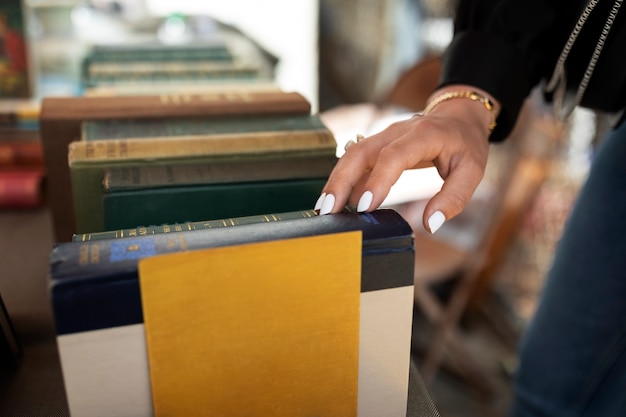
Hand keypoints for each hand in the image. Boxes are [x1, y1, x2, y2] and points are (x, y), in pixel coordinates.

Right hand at [316, 86, 495, 232]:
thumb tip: (430, 224)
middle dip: (341, 181)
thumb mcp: (472, 171)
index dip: (377, 180)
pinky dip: (342, 181)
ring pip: (351, 155)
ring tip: (323, 210)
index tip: (364, 206)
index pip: (393, 156)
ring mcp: (382, 136)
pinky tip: (334, 203)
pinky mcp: (376, 146)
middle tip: (328, 211)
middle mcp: (397, 132)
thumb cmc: (465, 145)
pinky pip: (354, 161)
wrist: (456, 117)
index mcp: (423, 135)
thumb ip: (453, 198)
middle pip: (360, 153)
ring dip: (335, 182)